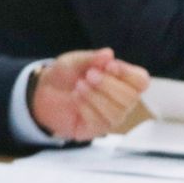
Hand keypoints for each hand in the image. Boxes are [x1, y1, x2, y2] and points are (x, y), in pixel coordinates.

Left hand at [29, 48, 150, 141]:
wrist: (42, 93)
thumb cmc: (65, 76)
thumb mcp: (72, 61)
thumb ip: (90, 58)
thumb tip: (108, 53)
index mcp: (122, 81)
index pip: (141, 81)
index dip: (128, 74)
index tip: (109, 66)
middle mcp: (122, 101)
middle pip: (131, 97)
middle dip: (108, 85)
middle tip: (88, 76)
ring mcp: (110, 116)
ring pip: (117, 112)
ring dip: (96, 97)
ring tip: (79, 86)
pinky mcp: (96, 129)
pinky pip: (100, 123)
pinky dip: (87, 108)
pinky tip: (76, 99)